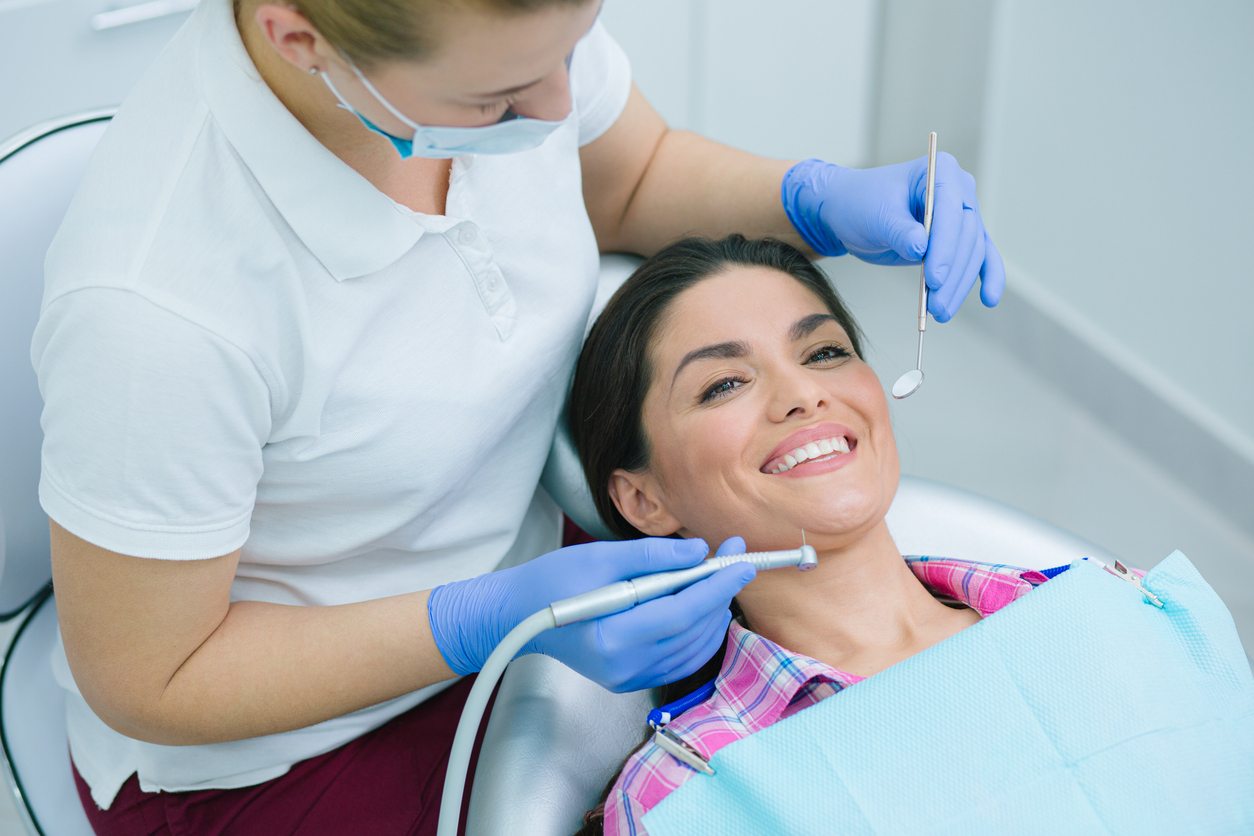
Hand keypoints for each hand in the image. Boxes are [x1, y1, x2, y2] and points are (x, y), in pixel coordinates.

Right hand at [427, 536, 752, 691]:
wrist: (518, 616)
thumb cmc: (551, 581)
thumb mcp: (599, 557)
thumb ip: (652, 556)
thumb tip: (699, 552)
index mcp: (611, 639)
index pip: (681, 615)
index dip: (716, 587)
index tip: (741, 561)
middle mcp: (624, 667)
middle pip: (692, 631)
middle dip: (719, 593)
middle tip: (732, 556)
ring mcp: (629, 678)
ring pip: (693, 647)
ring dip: (713, 611)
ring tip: (715, 575)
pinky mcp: (632, 679)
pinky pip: (681, 657)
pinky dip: (698, 631)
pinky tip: (699, 604)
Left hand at [781, 155, 1005, 321]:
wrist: (849, 211)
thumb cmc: (861, 203)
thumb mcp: (876, 215)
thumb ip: (899, 231)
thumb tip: (921, 248)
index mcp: (941, 172)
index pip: (952, 212)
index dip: (945, 247)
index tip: (934, 278)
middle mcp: (959, 190)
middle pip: (967, 236)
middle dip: (952, 274)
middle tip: (936, 305)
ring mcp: (961, 215)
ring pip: (973, 253)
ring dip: (959, 285)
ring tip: (941, 311)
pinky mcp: (957, 238)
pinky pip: (980, 257)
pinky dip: (985, 277)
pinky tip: (988, 298)